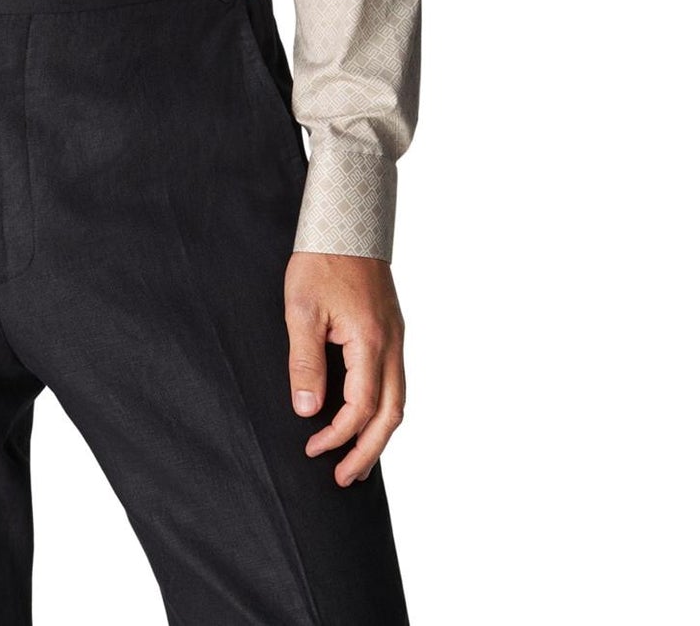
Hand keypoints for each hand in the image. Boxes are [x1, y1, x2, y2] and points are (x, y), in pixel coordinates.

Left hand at [283, 250, 405, 485]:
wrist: (346, 221)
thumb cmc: (321, 260)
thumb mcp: (301, 309)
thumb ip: (305, 361)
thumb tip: (308, 410)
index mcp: (370, 340)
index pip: (360, 407)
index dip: (337, 436)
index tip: (312, 450)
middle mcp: (392, 343)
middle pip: (390, 414)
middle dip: (368, 451)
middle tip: (345, 479)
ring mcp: (396, 337)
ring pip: (398, 400)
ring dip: (378, 433)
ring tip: (356, 459)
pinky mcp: (392, 330)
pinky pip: (394, 381)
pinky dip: (382, 408)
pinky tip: (364, 417)